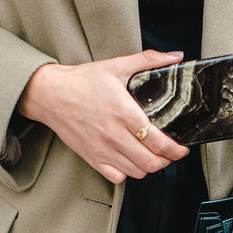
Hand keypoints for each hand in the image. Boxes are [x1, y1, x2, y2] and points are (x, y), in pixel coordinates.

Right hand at [17, 50, 188, 183]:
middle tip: (171, 153)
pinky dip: (129, 173)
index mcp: (124, 113)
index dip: (176, 149)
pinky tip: (130, 160)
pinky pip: (117, 177)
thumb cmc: (82, 81)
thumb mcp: (116, 65)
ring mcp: (103, 149)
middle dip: (167, 160)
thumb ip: (148, 60)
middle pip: (151, 162)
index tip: (182, 148)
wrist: (49, 94)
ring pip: (137, 172)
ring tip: (153, 156)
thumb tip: (175, 56)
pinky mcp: (92, 158)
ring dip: (150, 167)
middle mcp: (114, 135)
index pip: (158, 141)